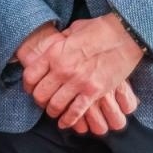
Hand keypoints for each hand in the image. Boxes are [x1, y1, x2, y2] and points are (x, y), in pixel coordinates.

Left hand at [23, 12, 145, 130]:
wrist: (124, 35)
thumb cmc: (99, 29)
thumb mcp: (72, 30)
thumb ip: (61, 41)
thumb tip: (56, 44)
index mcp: (54, 53)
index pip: (30, 76)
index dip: (28, 86)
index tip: (31, 89)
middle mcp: (62, 69)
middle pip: (40, 94)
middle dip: (40, 101)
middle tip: (43, 103)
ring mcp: (77, 82)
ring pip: (56, 105)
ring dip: (53, 112)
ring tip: (54, 112)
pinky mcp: (94, 92)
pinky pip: (76, 112)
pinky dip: (69, 120)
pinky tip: (65, 123)